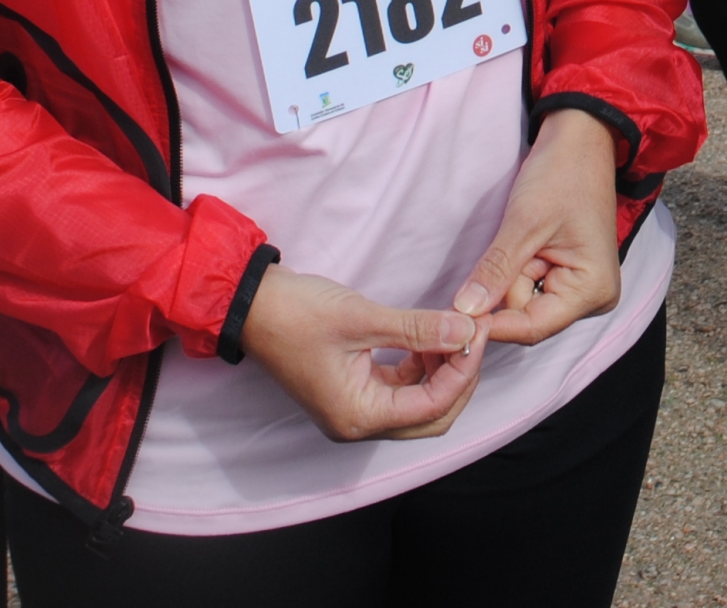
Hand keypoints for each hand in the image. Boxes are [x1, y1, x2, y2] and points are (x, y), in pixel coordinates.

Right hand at [238, 264, 485, 442]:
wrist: (248, 303)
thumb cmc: (295, 313)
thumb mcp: (362, 318)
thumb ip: (418, 329)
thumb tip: (467, 331)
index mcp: (357, 416)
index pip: (431, 407)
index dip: (463, 371)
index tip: (478, 332)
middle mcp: (357, 422)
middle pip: (431, 416)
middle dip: (459, 377)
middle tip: (474, 334)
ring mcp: (354, 407)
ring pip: (419, 402)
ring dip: (442, 370)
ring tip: (456, 330)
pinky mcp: (352, 388)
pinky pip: (401, 386)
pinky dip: (422, 365)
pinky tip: (432, 336)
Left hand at [453, 107, 620, 344]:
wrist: (580, 140)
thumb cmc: (562, 174)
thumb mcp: (524, 222)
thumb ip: (495, 270)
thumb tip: (464, 311)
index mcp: (592, 290)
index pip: (532, 327)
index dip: (492, 322)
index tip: (454, 312)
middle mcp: (592, 297)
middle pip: (527, 316)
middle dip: (503, 287)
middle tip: (504, 245)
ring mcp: (580, 287)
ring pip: (523, 301)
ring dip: (509, 274)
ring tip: (520, 234)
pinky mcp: (567, 275)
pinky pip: (529, 286)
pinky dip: (515, 269)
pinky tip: (522, 240)